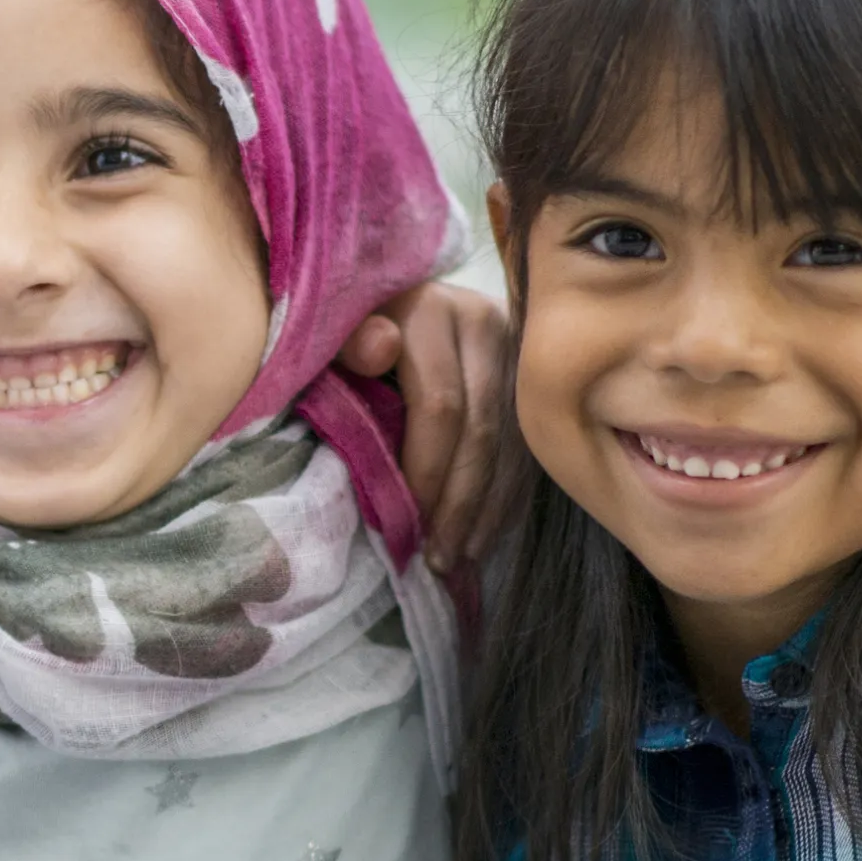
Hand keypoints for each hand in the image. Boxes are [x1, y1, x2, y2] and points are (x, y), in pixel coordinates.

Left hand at [338, 281, 514, 565]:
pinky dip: (504, 498)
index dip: (425, 470)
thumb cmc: (344, 331)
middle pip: (482, 430)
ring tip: (457, 560)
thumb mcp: (333, 333)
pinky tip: (483, 538)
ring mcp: (514, 351)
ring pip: (511, 445)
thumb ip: (347, 343)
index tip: (406, 523)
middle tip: (437, 558)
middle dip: (458, 503)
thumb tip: (379, 349)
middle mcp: (485, 323)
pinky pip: (525, 449)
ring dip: (485, 511)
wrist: (384, 300)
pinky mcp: (528, 377)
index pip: (440, 405)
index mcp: (433, 310)